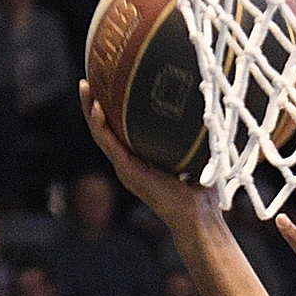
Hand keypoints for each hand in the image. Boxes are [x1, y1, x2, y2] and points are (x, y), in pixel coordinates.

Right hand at [82, 85, 205, 231]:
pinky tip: (97, 107)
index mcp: (141, 158)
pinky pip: (107, 143)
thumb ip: (196, 135)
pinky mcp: (126, 170)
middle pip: (104, 127)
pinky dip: (99, 125)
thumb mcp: (197, 155)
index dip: (112, 108)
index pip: (120, 129)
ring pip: (99, 132)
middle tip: (88, 80)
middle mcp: (128, 161)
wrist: (196, 215)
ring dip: (89, 109)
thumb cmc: (202, 190)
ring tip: (85, 86)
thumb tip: (210, 106)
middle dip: (93, 103)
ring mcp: (124, 166)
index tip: (109, 84)